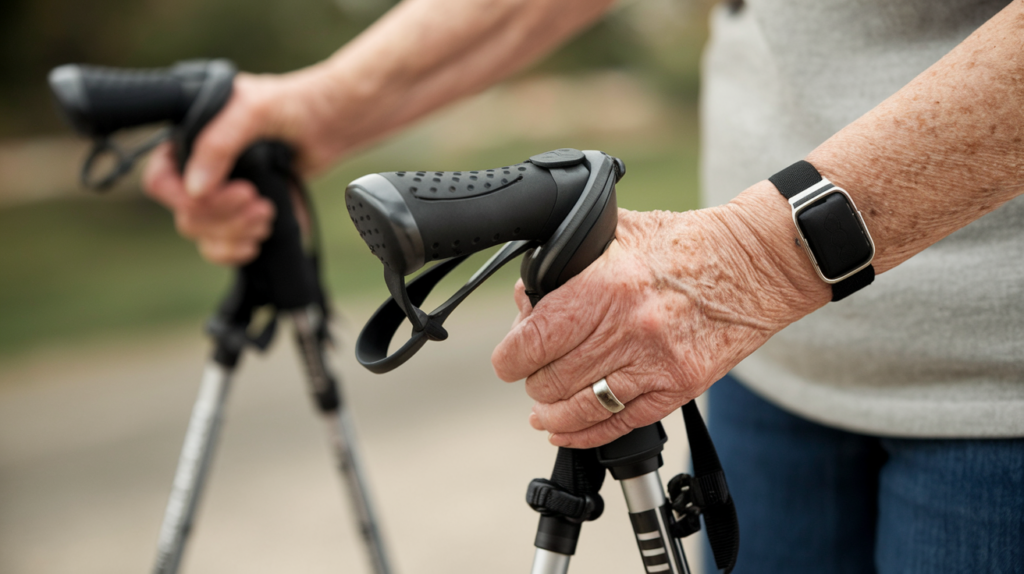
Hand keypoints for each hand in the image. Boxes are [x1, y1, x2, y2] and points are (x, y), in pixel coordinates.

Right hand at [142, 70, 335, 264]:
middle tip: (256, 201)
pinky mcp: (243, 211)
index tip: (220, 195)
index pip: (160, 181)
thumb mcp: (253, 110)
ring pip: (205, 233)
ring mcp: (222, 192)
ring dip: (235, 231)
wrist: (333, 121)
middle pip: (187, 214)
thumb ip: (219, 145)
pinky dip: (234, 248)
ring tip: (266, 213)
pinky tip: (255, 240)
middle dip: (223, 215)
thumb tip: (194, 189)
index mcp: (189, 138)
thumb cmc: (294, 103)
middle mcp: (199, 167)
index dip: (183, 197)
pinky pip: (221, 245)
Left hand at [491, 191, 830, 448]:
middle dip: (532, 380)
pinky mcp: (677, 387)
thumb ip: (567, 259)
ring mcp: (653, 364)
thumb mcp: (618, 232)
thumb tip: (528, 291)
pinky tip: (565, 429)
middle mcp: (626, 330)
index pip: (532, 341)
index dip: (510, 356)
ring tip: (543, 409)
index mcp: (604, 286)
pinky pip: (617, 424)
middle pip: (549, 381)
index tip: (510, 357)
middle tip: (534, 371)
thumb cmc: (686, 244)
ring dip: (550, 413)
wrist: (753, 265)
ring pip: (577, 409)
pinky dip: (584, 433)